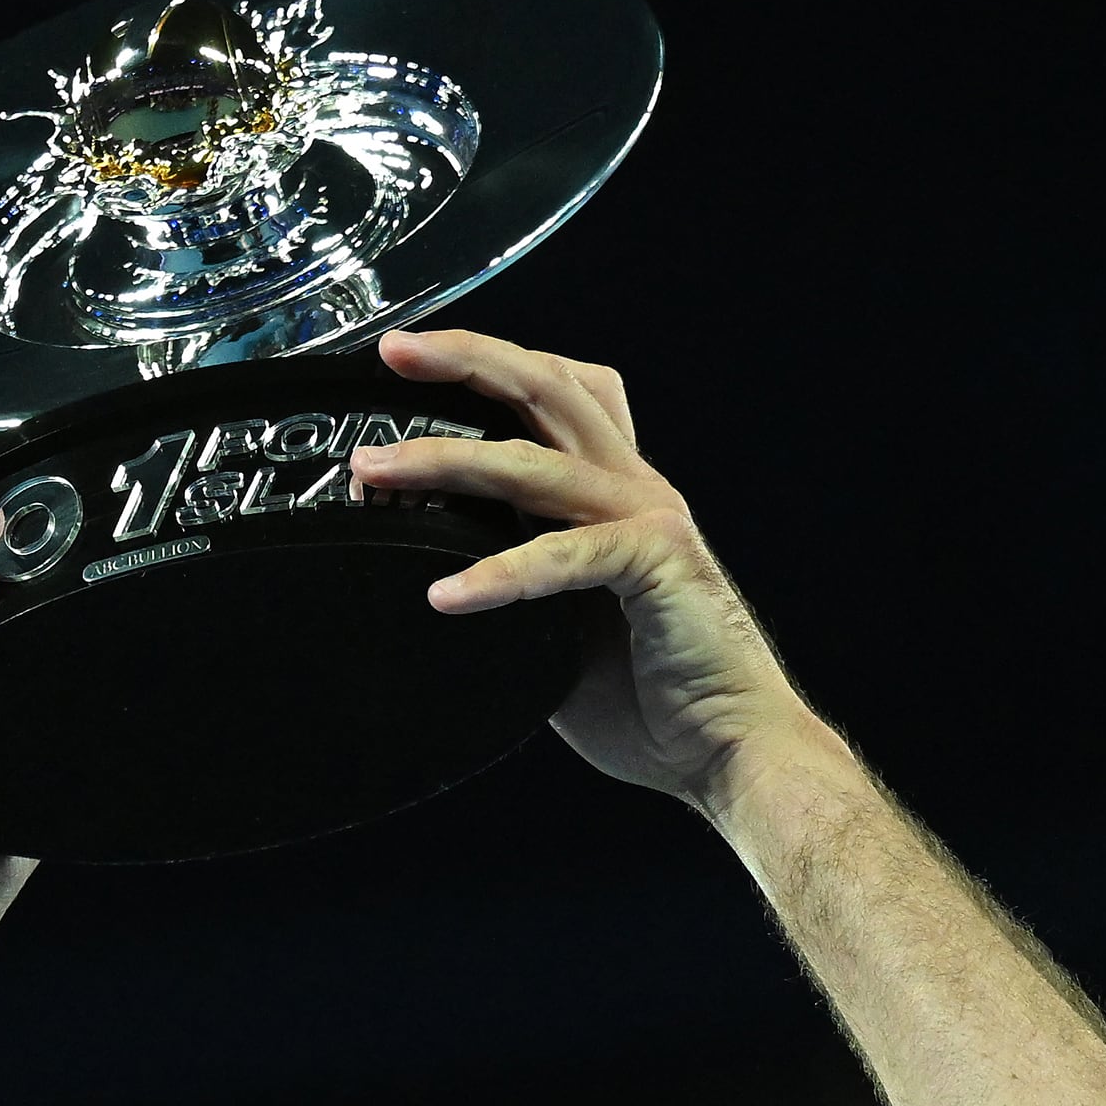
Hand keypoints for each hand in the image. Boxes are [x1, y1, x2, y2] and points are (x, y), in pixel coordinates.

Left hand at [350, 330, 828, 807]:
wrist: (729, 752)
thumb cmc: (655, 700)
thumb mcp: (557, 625)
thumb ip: (511, 584)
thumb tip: (430, 580)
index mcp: (611, 492)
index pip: (553, 392)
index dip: (484, 367)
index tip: (408, 365)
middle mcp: (632, 488)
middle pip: (543, 387)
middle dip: (462, 360)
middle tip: (392, 353)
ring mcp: (647, 519)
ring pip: (533, 461)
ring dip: (445, 459)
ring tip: (377, 472)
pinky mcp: (657, 563)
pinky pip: (562, 556)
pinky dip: (499, 573)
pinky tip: (447, 594)